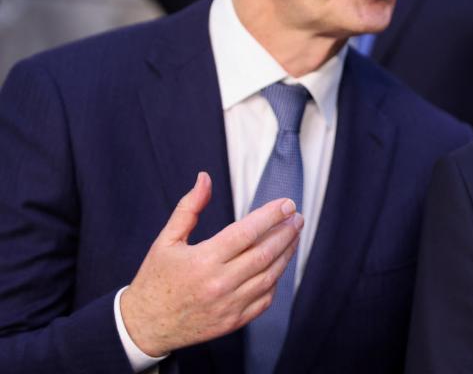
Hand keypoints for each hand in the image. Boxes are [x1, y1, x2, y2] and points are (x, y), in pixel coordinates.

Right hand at [120, 171, 302, 355]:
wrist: (144, 326)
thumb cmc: (155, 279)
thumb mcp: (166, 240)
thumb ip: (189, 208)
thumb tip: (205, 178)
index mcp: (203, 260)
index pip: (247, 232)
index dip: (271, 216)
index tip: (287, 204)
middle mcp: (219, 283)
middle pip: (265, 253)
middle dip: (286, 232)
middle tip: (297, 217)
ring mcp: (229, 305)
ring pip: (270, 276)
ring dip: (286, 254)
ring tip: (293, 236)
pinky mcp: (233, 322)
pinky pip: (264, 300)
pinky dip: (275, 281)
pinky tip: (278, 266)